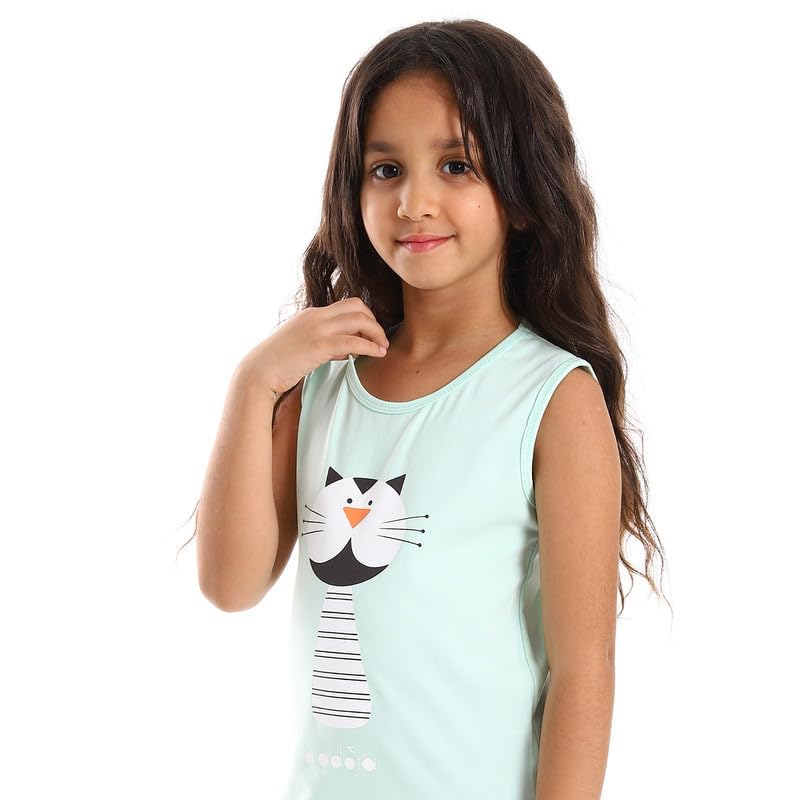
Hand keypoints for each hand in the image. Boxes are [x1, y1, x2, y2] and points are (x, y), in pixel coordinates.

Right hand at [235, 297, 390, 395]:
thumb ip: (326, 345)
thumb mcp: (303, 347)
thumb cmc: (279, 364)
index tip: (369, 336)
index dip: (365, 318)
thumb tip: (346, 352)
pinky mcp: (319, 345)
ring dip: (377, 333)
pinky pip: (353, 341)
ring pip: (360, 320)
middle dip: (375, 322)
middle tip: (381, 340)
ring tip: (382, 348)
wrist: (258, 372)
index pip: (348, 305)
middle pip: (358, 306)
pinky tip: (377, 355)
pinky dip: (370, 347)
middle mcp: (317, 316)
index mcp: (313, 314)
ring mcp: (318, 329)